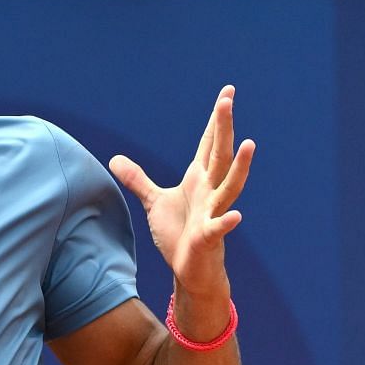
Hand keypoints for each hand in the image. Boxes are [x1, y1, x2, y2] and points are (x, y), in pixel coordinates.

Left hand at [109, 85, 253, 298]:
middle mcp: (210, 191)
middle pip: (219, 155)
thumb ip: (138, 180)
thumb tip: (115, 159)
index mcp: (199, 179)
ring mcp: (212, 213)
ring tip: (249, 144)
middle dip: (224, 128)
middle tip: (228, 100)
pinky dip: (226, 222)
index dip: (216, 120)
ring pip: (230, 186)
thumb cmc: (178, 235)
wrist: (190, 271)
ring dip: (240, 167)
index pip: (209, 144)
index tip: (227, 93)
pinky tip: (236, 216)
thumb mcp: (154, 202)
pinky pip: (218, 228)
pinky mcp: (208, 238)